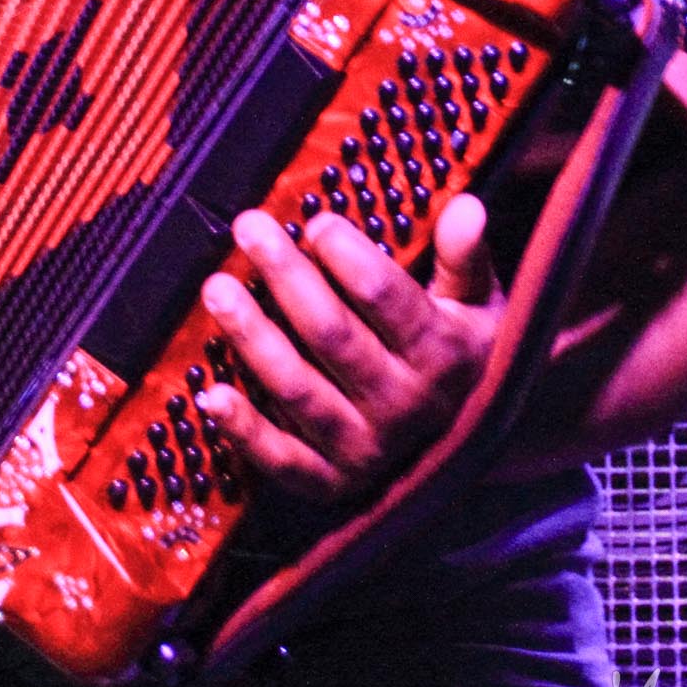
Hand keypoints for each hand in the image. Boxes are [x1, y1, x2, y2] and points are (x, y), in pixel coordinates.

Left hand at [195, 195, 502, 507]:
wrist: (467, 448)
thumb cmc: (460, 353)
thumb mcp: (476, 305)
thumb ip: (464, 257)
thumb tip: (467, 205)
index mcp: (442, 355)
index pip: (387, 300)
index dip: (348, 257)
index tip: (315, 221)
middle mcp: (405, 405)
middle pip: (332, 335)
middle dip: (287, 276)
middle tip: (248, 226)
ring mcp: (366, 448)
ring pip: (299, 389)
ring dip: (253, 338)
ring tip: (217, 289)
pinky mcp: (331, 482)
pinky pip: (283, 461)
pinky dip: (245, 432)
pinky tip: (210, 394)